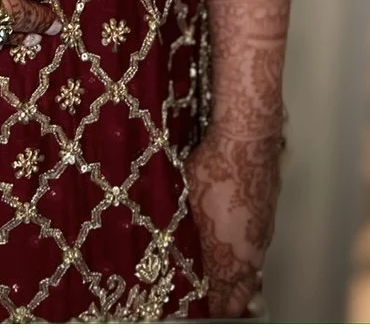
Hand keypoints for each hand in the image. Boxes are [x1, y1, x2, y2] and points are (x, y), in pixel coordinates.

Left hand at [185, 127, 282, 316]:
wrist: (247, 140)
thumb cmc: (213, 169)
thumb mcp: (188, 203)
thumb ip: (189, 234)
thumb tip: (181, 247)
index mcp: (227, 257)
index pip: (222, 298)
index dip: (212, 307)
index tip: (202, 309)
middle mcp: (249, 254)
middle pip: (242, 291)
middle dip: (229, 301)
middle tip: (217, 304)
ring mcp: (262, 236)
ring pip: (253, 270)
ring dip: (241, 279)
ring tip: (227, 283)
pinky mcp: (269, 217)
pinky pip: (259, 249)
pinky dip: (249, 257)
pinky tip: (238, 249)